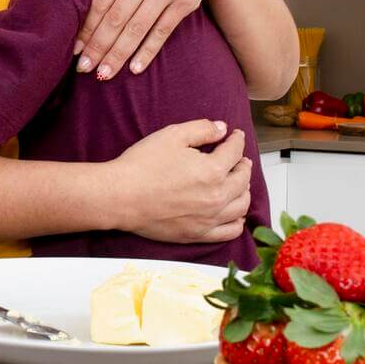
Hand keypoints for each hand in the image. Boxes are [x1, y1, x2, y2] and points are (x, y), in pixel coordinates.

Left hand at [75, 0, 234, 79]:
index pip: (101, 1)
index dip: (87, 27)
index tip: (76, 48)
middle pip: (116, 18)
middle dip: (98, 47)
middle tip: (84, 68)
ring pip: (136, 29)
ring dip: (118, 55)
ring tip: (104, 74)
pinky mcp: (185, 2)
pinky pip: (162, 31)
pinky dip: (148, 51)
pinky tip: (134, 68)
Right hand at [105, 119, 251, 243]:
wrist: (120, 197)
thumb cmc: (142, 166)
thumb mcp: (172, 136)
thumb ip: (202, 129)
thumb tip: (222, 129)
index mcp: (212, 170)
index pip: (235, 152)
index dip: (237, 140)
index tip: (236, 136)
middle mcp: (217, 196)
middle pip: (243, 179)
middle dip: (244, 165)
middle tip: (240, 159)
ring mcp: (209, 218)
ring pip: (241, 205)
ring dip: (244, 191)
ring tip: (239, 183)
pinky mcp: (199, 234)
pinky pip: (230, 231)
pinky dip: (238, 221)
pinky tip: (235, 213)